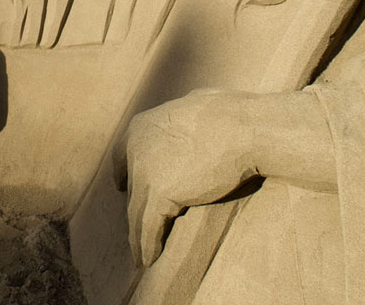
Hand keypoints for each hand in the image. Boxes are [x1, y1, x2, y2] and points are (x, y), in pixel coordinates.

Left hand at [113, 91, 257, 267]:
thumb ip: (183, 117)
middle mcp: (136, 148)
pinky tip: (147, 259)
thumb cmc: (229, 113)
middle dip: (135, 206)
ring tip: (139, 255)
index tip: (123, 187)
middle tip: (139, 224)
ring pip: (135, 212)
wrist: (241, 127)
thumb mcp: (195, 105)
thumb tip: (189, 111)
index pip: (123, 156)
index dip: (124, 174)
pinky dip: (146, 245)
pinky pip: (147, 226)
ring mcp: (145, 171)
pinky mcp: (159, 193)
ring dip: (136, 236)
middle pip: (132, 186)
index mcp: (141, 125)